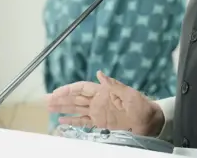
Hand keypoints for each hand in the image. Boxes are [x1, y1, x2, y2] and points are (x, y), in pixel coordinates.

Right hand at [46, 71, 164, 136]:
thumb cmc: (142, 105)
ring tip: (49, 108)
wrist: (150, 120)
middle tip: (46, 100)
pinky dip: (72, 121)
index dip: (69, 89)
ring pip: (76, 109)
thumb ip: (114, 84)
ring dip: (63, 108)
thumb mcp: (129, 94)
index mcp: (104, 91)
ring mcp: (99, 112)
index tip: (56, 92)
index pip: (82, 88)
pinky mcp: (101, 123)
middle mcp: (99, 101)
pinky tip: (62, 121)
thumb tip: (100, 73)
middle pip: (76, 98)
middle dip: (61, 99)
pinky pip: (83, 122)